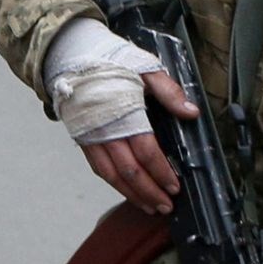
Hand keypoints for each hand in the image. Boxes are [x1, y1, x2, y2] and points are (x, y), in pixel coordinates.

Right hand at [84, 69, 196, 209]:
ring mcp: (92, 138)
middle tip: (166, 205)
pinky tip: (128, 191)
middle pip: (129, 170)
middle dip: (149, 191)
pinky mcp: (84, 140)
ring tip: (150, 207)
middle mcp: (105, 131)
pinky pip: (99, 169)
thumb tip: (191, 112)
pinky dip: (115, 184)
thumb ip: (169, 92)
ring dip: (132, 194)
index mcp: (124, 114)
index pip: (146, 152)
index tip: (175, 186)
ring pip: (112, 176)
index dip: (161, 172)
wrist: (71, 56)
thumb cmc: (110, 62)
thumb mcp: (145, 68)